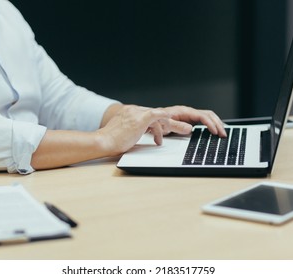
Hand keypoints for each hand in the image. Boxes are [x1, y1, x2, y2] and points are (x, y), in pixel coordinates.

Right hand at [98, 105, 225, 155]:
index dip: (169, 124)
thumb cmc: (113, 142)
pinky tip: (184, 128)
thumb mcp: (130, 138)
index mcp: (136, 115)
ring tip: (190, 132)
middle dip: (178, 123)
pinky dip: (171, 122)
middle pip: (163, 115)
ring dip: (178, 125)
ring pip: (164, 116)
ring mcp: (139, 113)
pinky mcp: (140, 117)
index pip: (156, 118)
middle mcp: (139, 111)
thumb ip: (141, 135)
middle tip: (190, 129)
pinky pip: (159, 117)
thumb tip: (155, 139)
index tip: (180, 129)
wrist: (102, 141)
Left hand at [162, 105, 226, 136]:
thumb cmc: (156, 121)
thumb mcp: (165, 124)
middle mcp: (188, 112)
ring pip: (207, 117)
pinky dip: (211, 125)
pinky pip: (203, 121)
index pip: (202, 116)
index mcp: (184, 111)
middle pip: (208, 115)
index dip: (210, 123)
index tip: (215, 131)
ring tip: (222, 133)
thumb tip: (190, 129)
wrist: (150, 120)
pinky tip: (215, 131)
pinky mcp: (189, 120)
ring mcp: (189, 116)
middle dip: (217, 124)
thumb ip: (176, 126)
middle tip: (224, 134)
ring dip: (216, 124)